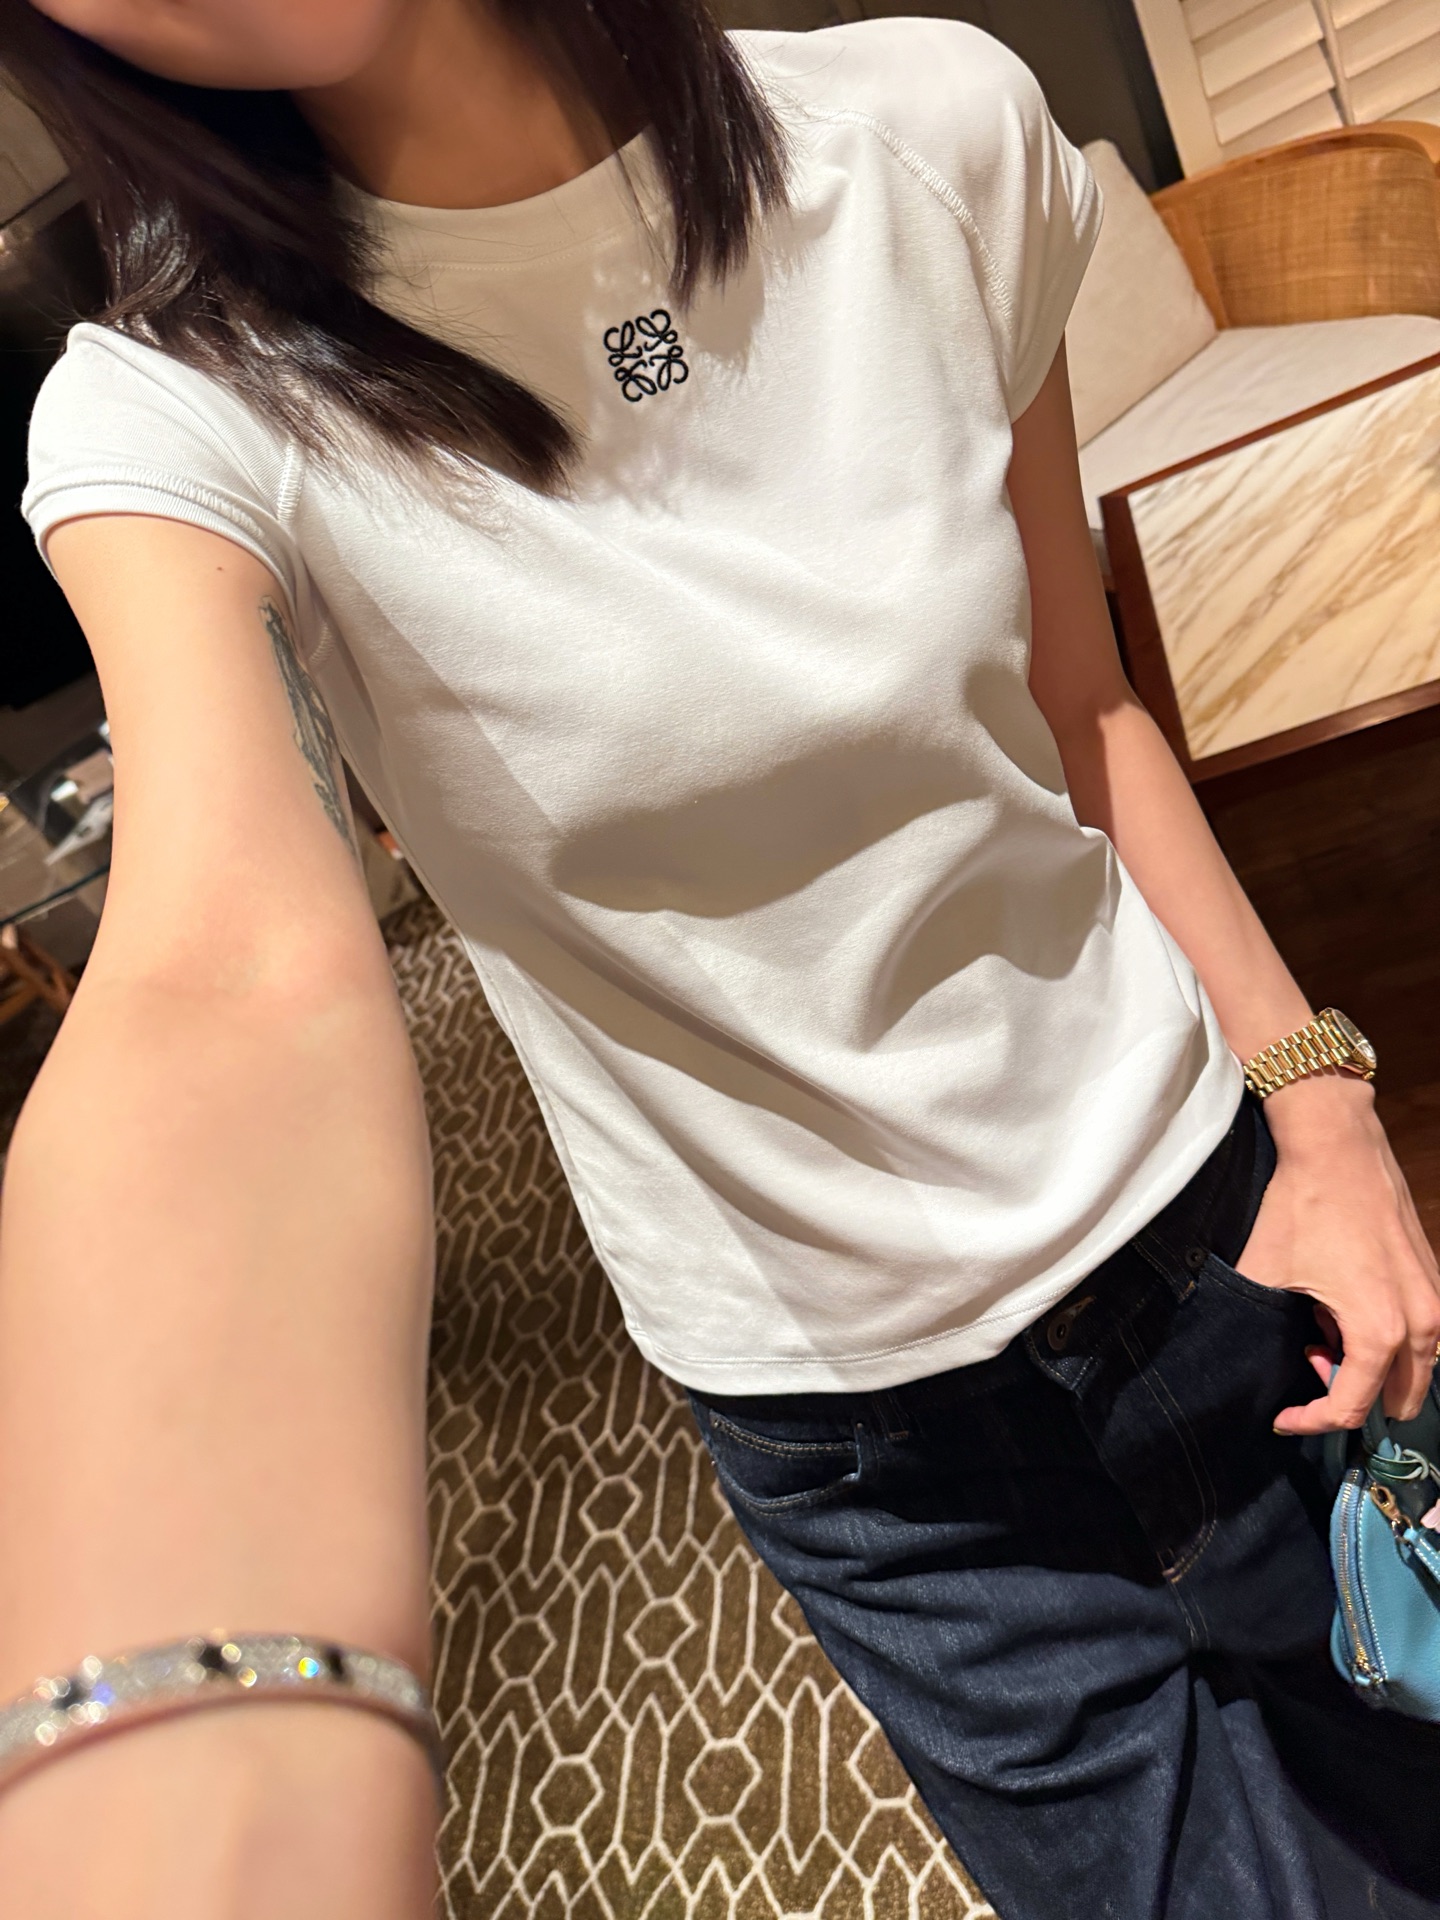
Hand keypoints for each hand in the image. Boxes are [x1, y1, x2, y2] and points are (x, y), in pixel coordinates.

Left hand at [1233, 1076, 1439, 1435]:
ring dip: (1373, 1368)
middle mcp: (1422, 1320)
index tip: (1282, 1417)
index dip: (1313, 1422)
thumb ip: (1255, 1322)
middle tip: (1308, 1358)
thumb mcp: (1264, 1269)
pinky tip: (1344, 1310)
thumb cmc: (1303, 1203)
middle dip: (1349, 1393)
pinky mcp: (1434, 1278)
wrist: (1338, 1143)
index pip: (1352, 1406)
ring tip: (1323, 1332)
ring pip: (1416, 1369)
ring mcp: (1434, 1298)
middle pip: (1397, 1397)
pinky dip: (1387, 1340)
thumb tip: (1236, 1361)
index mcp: (1380, 1328)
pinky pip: (1423, 1335)